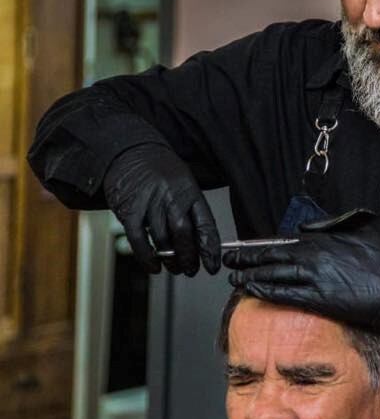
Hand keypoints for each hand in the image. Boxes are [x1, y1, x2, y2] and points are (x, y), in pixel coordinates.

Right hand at [103, 144, 220, 274]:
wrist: (127, 149)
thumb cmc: (159, 170)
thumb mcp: (183, 182)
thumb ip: (191, 210)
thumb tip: (201, 243)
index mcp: (189, 191)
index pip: (205, 224)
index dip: (210, 249)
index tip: (213, 265)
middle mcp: (171, 196)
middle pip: (183, 234)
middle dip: (189, 257)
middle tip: (191, 270)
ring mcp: (149, 203)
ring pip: (162, 239)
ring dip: (169, 259)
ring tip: (173, 267)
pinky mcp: (129, 209)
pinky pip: (139, 239)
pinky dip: (147, 257)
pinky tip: (154, 265)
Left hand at [224, 209, 379, 324]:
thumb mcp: (359, 228)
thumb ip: (330, 226)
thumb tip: (306, 228)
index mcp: (322, 239)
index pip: (283, 242)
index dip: (261, 246)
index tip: (246, 249)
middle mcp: (313, 255)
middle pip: (271, 256)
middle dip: (246, 258)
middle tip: (228, 260)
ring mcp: (314, 276)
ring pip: (273, 274)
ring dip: (250, 275)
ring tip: (234, 277)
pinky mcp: (318, 297)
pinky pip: (284, 293)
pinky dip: (265, 289)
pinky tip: (251, 289)